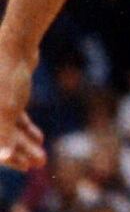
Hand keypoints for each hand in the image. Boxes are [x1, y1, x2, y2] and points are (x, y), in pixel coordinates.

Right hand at [0, 39, 42, 173]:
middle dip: (20, 152)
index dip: (7, 158)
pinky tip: (39, 138)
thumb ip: (3, 135)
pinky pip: (13, 117)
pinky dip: (25, 128)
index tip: (25, 167)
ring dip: (25, 143)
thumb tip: (3, 158)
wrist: (15, 44)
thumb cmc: (6, 77)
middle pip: (0, 139)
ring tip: (42, 155)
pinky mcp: (5, 94)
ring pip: (8, 129)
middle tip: (40, 163)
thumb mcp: (7, 109)